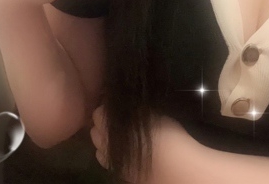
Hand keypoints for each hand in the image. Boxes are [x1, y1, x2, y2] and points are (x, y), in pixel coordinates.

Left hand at [90, 106, 207, 183]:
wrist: (173, 165)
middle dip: (103, 121)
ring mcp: (109, 157)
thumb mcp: (150, 110)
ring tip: (117, 131)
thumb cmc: (164, 132)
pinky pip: (102, 157)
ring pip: (96, 144)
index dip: (107, 106)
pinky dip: (105, 150)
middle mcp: (106, 140)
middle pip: (94, 128)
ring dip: (102, 136)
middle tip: (117, 116)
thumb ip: (132, 106)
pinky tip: (117, 146)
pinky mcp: (116, 169)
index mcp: (112, 122)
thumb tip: (123, 99)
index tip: (117, 103)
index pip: (98, 112)